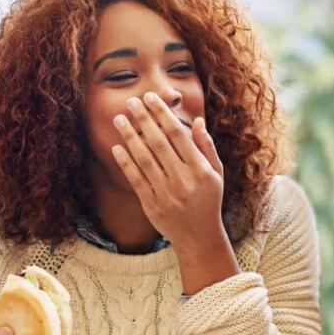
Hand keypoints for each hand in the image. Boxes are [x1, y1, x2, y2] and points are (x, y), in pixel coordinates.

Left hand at [110, 92, 225, 250]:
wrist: (199, 236)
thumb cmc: (209, 200)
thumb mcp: (216, 173)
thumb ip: (207, 147)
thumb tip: (197, 121)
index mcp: (201, 169)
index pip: (178, 135)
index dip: (163, 114)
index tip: (151, 98)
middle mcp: (184, 179)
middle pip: (159, 143)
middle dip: (144, 119)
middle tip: (131, 101)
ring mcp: (167, 193)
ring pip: (144, 158)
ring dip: (130, 136)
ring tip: (119, 119)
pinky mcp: (152, 205)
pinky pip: (136, 179)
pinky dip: (126, 162)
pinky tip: (117, 147)